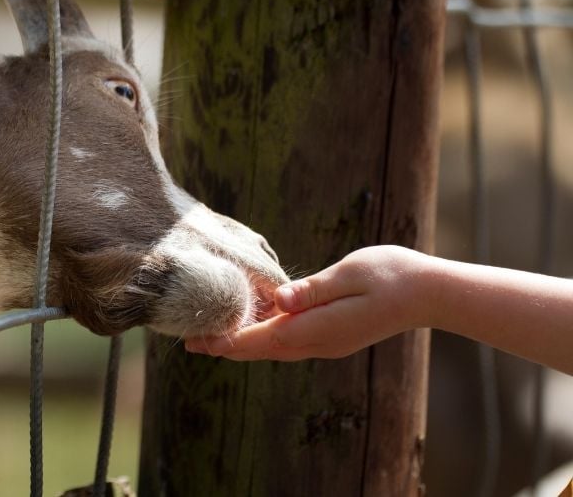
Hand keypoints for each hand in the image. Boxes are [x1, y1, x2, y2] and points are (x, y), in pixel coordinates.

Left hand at [185, 245, 432, 360]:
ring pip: (275, 349)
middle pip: (263, 349)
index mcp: (318, 328)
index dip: (228, 341)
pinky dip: (265, 339)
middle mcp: (319, 343)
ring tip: (214, 338)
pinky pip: (290, 343)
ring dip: (244, 345)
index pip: (262, 339)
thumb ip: (313, 289)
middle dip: (227, 346)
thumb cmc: (392, 275)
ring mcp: (328, 343)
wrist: (430, 294)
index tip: (197, 342)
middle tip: (190, 343)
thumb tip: (280, 300)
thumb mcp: (350, 273)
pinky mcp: (334, 337)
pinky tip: (255, 328)